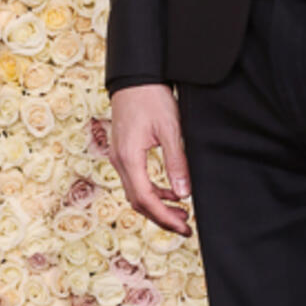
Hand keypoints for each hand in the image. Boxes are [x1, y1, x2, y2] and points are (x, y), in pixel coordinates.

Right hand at [108, 83, 191, 236]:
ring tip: (182, 211)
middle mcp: (120, 162)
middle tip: (186, 226)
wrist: (134, 78)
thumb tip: (183, 193)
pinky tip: (170, 192)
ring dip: (157, 206)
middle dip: (162, 217)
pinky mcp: (123, 153)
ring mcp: (119, 158)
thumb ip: (176, 162)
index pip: (146, 199)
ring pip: (136, 193)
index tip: (184, 227)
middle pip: (138, 202)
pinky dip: (152, 191)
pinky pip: (135, 181)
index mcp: (130, 158)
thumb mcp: (170, 129)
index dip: (165, 218)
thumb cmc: (151, 98)